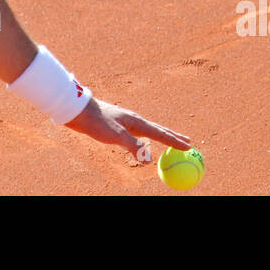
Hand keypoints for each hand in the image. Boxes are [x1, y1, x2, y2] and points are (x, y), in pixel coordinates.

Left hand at [64, 97, 191, 162]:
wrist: (79, 110)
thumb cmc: (96, 122)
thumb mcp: (115, 136)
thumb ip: (132, 146)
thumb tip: (149, 160)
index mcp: (137, 122)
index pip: (161, 134)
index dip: (175, 142)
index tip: (190, 147)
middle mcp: (135, 120)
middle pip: (160, 130)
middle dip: (174, 137)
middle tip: (189, 142)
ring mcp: (127, 122)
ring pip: (150, 131)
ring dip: (163, 136)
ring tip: (171, 140)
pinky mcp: (120, 125)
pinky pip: (140, 134)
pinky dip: (149, 138)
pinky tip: (146, 140)